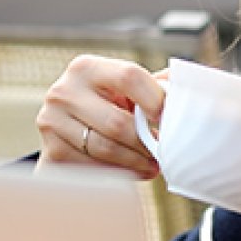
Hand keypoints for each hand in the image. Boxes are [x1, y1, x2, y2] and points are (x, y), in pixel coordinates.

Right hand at [34, 54, 165, 174]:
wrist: (68, 130)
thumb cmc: (106, 105)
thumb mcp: (124, 90)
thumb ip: (154, 85)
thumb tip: (188, 90)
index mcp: (87, 68)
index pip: (129, 76)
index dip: (155, 99)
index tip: (166, 118)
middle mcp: (63, 91)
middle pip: (118, 122)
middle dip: (146, 142)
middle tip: (162, 151)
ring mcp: (52, 121)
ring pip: (107, 149)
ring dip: (136, 162)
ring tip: (151, 165)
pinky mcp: (52, 151)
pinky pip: (94, 168)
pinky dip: (119, 173)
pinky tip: (130, 171)